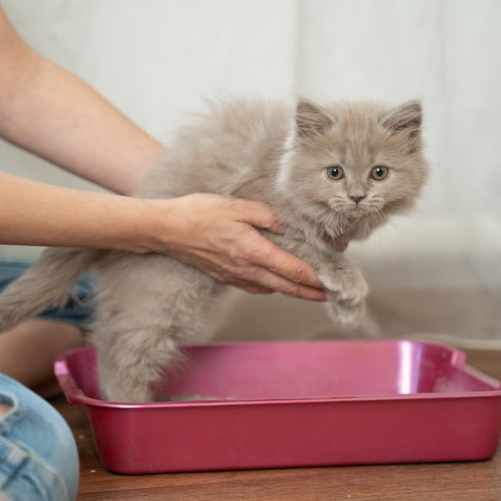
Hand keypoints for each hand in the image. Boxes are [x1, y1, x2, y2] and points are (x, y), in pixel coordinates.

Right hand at [153, 193, 325, 300]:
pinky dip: (274, 288)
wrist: (167, 230)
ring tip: (312, 289)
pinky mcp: (226, 277)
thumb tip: (285, 227)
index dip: (316, 276)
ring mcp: (236, 276)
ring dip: (294, 292)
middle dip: (312, 292)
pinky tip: (279, 283)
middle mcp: (247, 270)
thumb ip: (265, 216)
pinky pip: (256, 287)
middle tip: (332, 293)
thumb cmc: (199, 214)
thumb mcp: (236, 206)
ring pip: (273, 289)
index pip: (293, 270)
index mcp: (253, 251)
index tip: (333, 277)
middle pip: (288, 287)